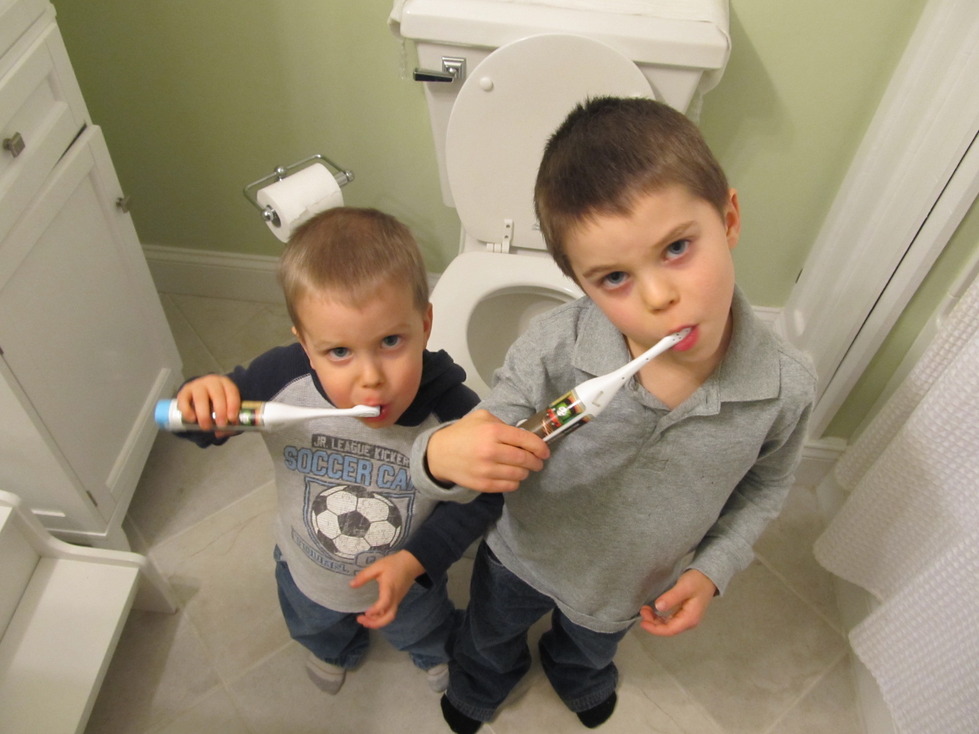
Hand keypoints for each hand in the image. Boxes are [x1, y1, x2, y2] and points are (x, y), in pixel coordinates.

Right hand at [175, 375, 240, 435]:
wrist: (200, 395)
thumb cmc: (217, 403)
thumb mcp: (226, 409)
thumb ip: (228, 422)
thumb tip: (221, 432)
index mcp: (226, 384)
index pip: (232, 392)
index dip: (233, 405)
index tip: (232, 419)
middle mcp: (212, 382)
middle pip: (217, 394)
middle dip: (220, 411)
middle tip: (221, 425)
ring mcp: (196, 385)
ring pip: (200, 398)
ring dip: (204, 414)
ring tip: (206, 426)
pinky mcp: (183, 392)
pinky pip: (184, 401)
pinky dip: (187, 411)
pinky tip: (192, 419)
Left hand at [350, 551, 424, 628]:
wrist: (411, 563)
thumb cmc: (394, 563)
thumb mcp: (378, 566)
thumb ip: (364, 576)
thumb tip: (351, 585)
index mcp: (389, 588)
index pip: (385, 603)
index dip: (375, 610)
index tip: (365, 612)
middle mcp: (395, 597)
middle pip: (389, 617)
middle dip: (375, 623)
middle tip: (361, 620)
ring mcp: (397, 600)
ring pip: (390, 616)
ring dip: (377, 621)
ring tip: (363, 619)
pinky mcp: (397, 600)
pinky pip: (390, 612)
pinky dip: (380, 617)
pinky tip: (371, 614)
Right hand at [426, 409, 549, 492]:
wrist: (439, 454)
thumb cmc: (462, 433)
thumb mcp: (481, 417)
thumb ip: (502, 423)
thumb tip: (522, 435)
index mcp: (493, 431)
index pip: (526, 440)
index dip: (540, 447)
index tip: (545, 451)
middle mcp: (491, 451)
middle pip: (525, 460)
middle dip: (536, 462)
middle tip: (538, 462)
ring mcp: (487, 470)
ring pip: (519, 475)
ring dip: (526, 472)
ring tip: (524, 468)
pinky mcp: (483, 484)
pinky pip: (509, 486)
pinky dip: (515, 482)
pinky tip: (512, 477)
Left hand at [639, 569, 716, 636]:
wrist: (707, 576)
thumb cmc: (698, 581)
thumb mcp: (683, 587)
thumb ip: (671, 598)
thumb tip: (658, 607)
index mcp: (690, 618)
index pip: (670, 630)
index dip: (655, 629)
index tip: (643, 622)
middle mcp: (689, 621)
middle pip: (668, 629)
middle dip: (653, 623)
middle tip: (642, 610)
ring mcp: (686, 618)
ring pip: (668, 625)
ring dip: (655, 620)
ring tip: (645, 609)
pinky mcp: (684, 613)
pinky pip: (670, 620)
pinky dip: (660, 617)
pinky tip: (653, 611)